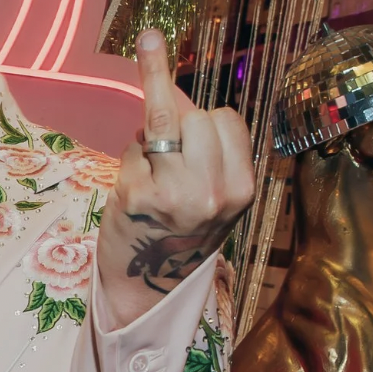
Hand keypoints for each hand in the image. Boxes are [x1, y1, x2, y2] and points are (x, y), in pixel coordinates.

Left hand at [98, 28, 254, 327]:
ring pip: (164, 119)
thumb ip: (207, 148)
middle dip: (180, 125)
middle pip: (197, 115)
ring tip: (153, 171)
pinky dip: (131, 156)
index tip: (194, 134)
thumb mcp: (212, 193)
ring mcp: (175, 193)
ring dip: (153, 136)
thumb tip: (172, 85)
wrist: (147, 286)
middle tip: (170, 163)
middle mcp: (214, 191)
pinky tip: (134, 187)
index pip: (228, 120)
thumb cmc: (179, 229)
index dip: (206, 121)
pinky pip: (133, 145)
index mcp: (241, 188)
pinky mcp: (136, 195)